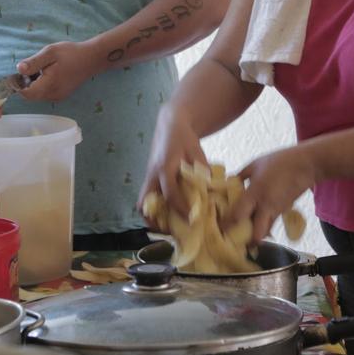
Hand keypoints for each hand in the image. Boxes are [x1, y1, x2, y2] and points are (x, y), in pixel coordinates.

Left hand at [17, 41, 101, 102]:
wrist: (91, 59)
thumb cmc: (71, 53)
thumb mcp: (50, 52)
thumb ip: (34, 62)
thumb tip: (18, 69)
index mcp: (49, 85)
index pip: (26, 93)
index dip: (18, 85)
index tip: (20, 72)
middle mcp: (53, 95)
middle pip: (30, 95)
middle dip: (26, 84)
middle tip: (32, 68)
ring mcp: (58, 97)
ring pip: (37, 95)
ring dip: (34, 85)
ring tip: (42, 69)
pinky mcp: (61, 95)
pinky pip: (45, 94)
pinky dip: (41, 86)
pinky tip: (48, 74)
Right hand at [138, 105, 208, 226]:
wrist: (169, 124)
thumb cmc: (184, 137)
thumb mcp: (196, 150)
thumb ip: (202, 168)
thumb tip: (211, 188)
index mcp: (165, 167)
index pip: (170, 193)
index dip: (181, 208)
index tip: (192, 219)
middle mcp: (152, 175)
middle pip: (145, 204)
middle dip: (155, 220)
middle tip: (172, 230)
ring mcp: (148, 177)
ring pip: (143, 203)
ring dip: (153, 217)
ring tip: (169, 227)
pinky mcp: (149, 179)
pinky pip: (148, 198)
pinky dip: (155, 209)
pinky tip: (169, 215)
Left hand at [228, 146, 317, 243]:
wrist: (306, 165)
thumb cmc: (279, 161)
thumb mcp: (255, 164)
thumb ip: (241, 175)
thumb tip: (229, 182)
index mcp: (255, 193)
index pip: (238, 215)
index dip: (228, 225)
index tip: (220, 230)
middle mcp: (265, 206)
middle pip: (256, 234)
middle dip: (247, 241)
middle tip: (236, 241)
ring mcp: (277, 211)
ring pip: (265, 231)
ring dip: (256, 235)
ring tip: (246, 235)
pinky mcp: (285, 211)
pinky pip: (272, 222)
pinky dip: (264, 225)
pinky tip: (258, 222)